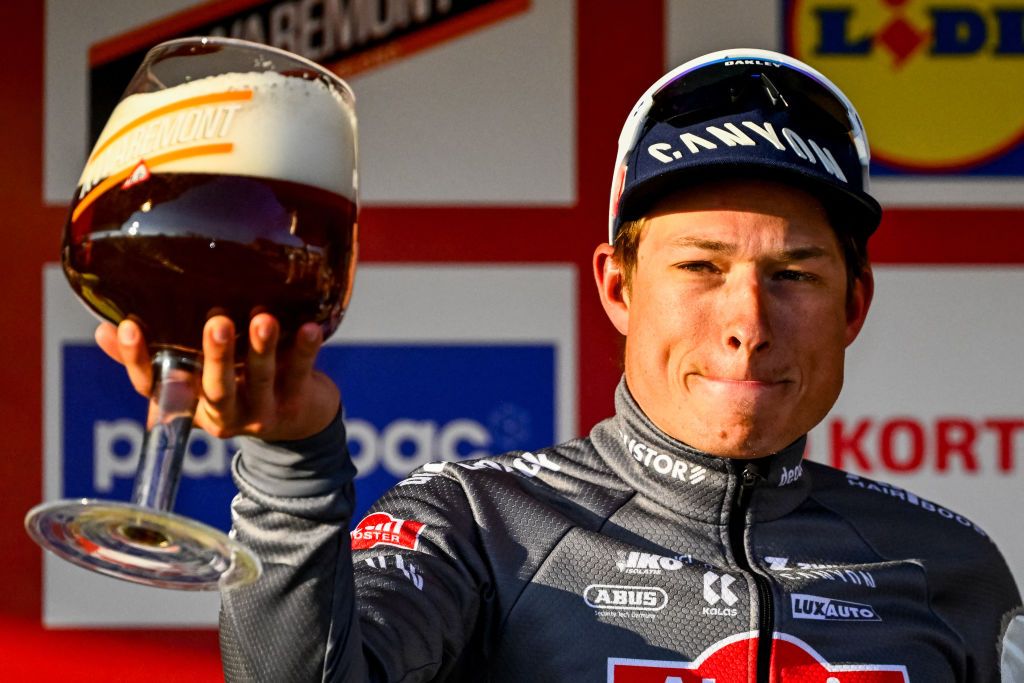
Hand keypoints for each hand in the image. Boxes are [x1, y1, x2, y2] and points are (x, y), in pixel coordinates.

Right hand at [95, 314, 340, 441]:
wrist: (300, 422)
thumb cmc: (237, 385)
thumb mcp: (194, 377)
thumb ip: (157, 355)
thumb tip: (103, 330)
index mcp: (190, 403)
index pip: (155, 387)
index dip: (137, 360)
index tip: (128, 327)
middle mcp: (223, 413)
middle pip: (214, 388)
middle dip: (215, 356)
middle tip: (215, 322)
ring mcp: (261, 412)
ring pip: (259, 379)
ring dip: (261, 348)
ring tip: (263, 319)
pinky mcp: (296, 404)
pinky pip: (299, 373)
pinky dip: (304, 349)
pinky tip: (309, 326)